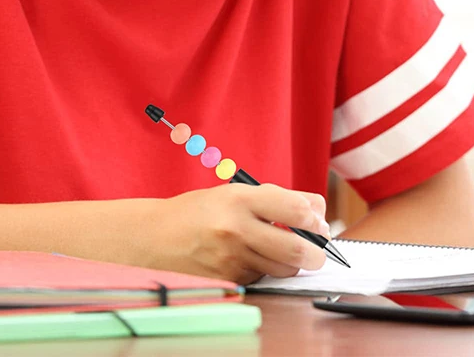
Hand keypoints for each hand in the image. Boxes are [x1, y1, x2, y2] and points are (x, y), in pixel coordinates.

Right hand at [133, 183, 330, 283]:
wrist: (154, 237)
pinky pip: (262, 278)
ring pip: (283, 268)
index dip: (315, 218)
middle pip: (295, 248)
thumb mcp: (235, 192)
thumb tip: (317, 210)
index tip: (318, 221)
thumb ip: (276, 199)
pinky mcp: (228, 280)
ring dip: (294, 263)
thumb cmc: (200, 211)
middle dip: (316, 252)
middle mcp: (237, 229)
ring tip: (289, 251)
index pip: (296, 210)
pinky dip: (267, 269)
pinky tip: (255, 257)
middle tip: (319, 249)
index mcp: (241, 199)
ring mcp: (231, 259)